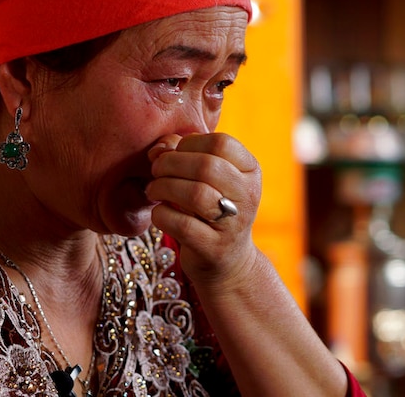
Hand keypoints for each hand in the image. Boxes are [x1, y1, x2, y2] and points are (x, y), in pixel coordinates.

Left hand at [146, 133, 261, 286]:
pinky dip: (162, 214)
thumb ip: (182, 154)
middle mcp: (248, 196)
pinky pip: (182, 224)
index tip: (175, 153)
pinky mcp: (213, 248)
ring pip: (195, 194)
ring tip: (153, 190)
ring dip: (163, 187)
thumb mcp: (205, 178)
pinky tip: (160, 212)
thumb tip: (158, 149)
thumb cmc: (211, 208)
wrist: (228, 261)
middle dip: (171, 163)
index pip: (222, 143)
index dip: (191, 143)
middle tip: (156, 170)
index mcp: (250, 171)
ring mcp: (233, 224)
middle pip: (206, 166)